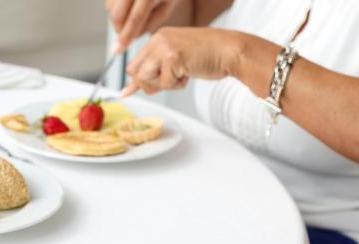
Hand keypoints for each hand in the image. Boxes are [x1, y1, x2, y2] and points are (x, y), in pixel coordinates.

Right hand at [105, 0, 184, 51]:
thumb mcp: (166, 7)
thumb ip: (150, 23)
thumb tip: (133, 37)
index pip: (135, 19)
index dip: (126, 36)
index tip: (119, 50)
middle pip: (117, 15)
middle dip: (120, 31)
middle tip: (126, 37)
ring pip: (110, 9)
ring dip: (117, 21)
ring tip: (130, 20)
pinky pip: (109, 3)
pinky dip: (114, 11)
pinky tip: (125, 11)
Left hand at [121, 27, 243, 95]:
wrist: (230, 51)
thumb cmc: (208, 56)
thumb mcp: (175, 61)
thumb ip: (155, 71)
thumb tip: (128, 90)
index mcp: (158, 38)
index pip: (134, 64)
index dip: (138, 81)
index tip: (135, 91)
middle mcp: (158, 39)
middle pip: (135, 72)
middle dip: (148, 84)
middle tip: (169, 82)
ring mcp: (164, 47)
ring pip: (145, 78)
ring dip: (162, 85)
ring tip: (180, 78)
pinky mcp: (173, 57)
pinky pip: (165, 83)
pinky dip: (177, 86)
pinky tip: (188, 75)